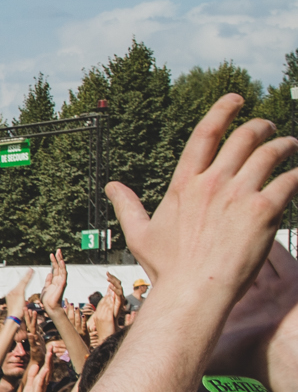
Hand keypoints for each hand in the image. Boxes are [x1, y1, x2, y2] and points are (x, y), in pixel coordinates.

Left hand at [40, 250, 68, 311]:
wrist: (49, 307)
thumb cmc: (47, 299)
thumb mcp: (46, 287)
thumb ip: (48, 281)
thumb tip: (49, 273)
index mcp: (54, 280)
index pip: (55, 268)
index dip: (54, 261)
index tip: (52, 254)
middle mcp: (59, 280)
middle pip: (59, 267)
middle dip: (58, 258)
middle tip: (58, 250)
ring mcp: (61, 282)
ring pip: (62, 269)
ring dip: (60, 261)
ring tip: (59, 253)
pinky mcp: (62, 284)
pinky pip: (63, 274)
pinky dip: (62, 268)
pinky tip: (61, 262)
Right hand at [113, 94, 297, 307]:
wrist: (195, 292)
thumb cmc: (168, 269)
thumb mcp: (141, 233)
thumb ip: (127, 206)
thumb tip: (111, 186)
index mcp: (185, 184)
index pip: (205, 133)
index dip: (222, 110)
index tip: (235, 99)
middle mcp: (212, 183)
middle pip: (244, 136)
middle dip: (262, 126)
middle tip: (270, 129)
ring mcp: (239, 194)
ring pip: (271, 153)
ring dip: (286, 145)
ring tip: (291, 147)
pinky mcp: (264, 210)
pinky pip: (290, 180)